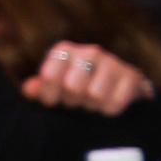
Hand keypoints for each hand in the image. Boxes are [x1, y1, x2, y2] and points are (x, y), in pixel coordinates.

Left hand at [20, 41, 153, 114]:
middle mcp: (89, 51)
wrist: (117, 87)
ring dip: (92, 106)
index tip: (55, 100)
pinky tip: (108, 103)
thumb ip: (37, 88)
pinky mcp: (131, 76)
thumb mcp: (53, 85)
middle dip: (72, 101)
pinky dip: (109, 110)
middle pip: (72, 87)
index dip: (50, 95)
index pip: (49, 76)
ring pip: (95, 95)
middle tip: (77, 101)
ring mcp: (112, 61)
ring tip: (92, 102)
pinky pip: (114, 103)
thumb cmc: (77, 86)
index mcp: (64, 50)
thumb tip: (29, 90)